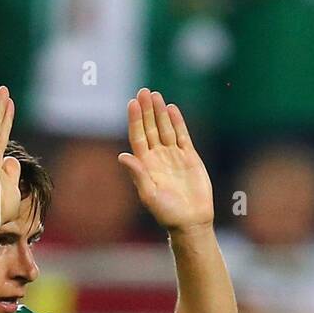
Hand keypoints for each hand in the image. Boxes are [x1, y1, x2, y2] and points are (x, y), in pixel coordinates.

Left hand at [119, 89, 213, 232]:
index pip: (138, 136)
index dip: (135, 120)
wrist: (191, 221)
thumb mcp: (148, 195)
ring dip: (160, 112)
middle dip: (147, 110)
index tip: (132, 103)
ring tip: (156, 95)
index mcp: (145, 164)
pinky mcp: (190, 158)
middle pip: (151, 128)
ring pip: (165, 129)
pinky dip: (177, 122)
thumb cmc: (167, 212)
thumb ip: (137, 174)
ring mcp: (174, 156)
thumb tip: (122, 156)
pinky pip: (182, 136)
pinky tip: (172, 109)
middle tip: (144, 91)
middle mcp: (158, 157)